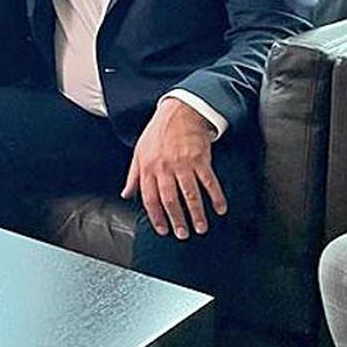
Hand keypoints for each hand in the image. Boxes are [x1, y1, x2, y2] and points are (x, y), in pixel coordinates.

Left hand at [121, 98, 226, 239]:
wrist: (179, 111)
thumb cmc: (157, 132)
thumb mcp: (138, 152)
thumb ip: (133, 175)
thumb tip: (126, 194)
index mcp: (147, 168)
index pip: (149, 198)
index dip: (156, 217)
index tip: (163, 230)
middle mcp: (164, 168)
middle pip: (169, 200)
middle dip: (177, 220)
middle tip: (183, 234)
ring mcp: (183, 164)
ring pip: (190, 194)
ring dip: (197, 214)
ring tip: (201, 228)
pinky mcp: (200, 159)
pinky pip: (209, 182)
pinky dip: (216, 197)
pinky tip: (220, 209)